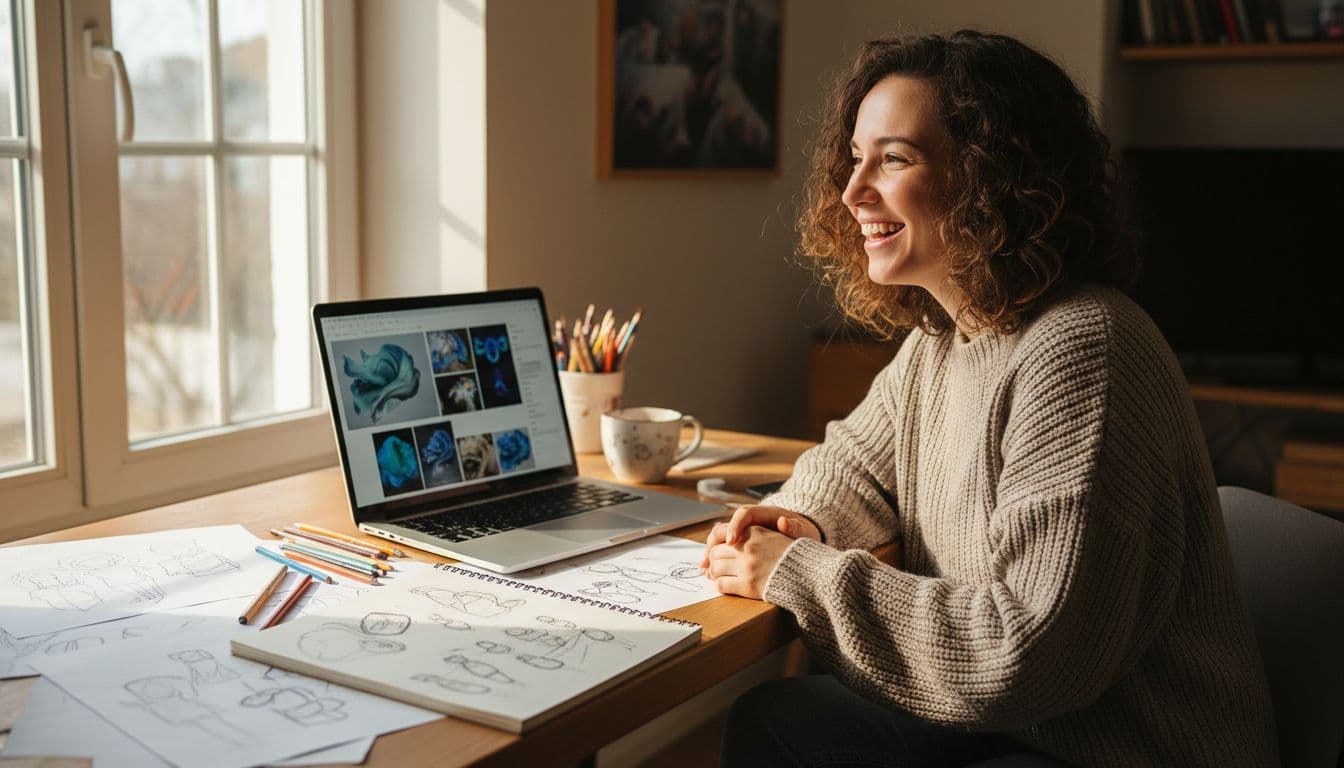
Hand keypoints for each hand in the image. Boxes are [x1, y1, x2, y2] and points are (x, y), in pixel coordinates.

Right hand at [699, 505, 820, 570]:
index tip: (732, 541)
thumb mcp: (803, 530)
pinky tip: (710, 571)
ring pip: (720, 537)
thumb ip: (794, 527)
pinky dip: (715, 559)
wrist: (804, 533)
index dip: (735, 526)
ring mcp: (743, 532)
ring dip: (711, 552)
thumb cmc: (803, 531)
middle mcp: (750, 521)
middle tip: (710, 557)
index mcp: (764, 513)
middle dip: (716, 541)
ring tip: (705, 567)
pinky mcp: (741, 544)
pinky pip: (723, 548)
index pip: (744, 514)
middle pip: (726, 525)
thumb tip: (784, 522)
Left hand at [703, 524, 795, 599]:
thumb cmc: (793, 556)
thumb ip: (754, 534)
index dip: (713, 542)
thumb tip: (732, 539)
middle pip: (715, 552)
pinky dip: (720, 585)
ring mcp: (746, 567)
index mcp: (753, 532)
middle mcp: (747, 547)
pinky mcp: (747, 586)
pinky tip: (723, 585)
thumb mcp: (775, 535)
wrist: (808, 574)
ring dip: (714, 572)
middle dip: (712, 559)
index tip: (712, 549)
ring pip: (716, 568)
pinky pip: (722, 584)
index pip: (721, 532)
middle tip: (711, 565)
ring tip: (715, 575)